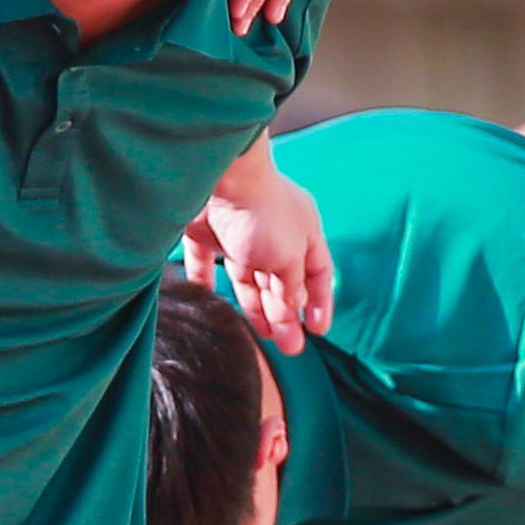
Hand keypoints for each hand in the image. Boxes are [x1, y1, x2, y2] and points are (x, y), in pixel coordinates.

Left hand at [188, 155, 329, 352]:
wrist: (217, 176)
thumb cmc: (262, 212)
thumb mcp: (289, 257)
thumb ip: (293, 286)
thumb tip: (296, 306)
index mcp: (302, 231)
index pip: (318, 272)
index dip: (320, 302)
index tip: (318, 330)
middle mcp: (272, 232)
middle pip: (282, 280)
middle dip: (287, 315)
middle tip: (290, 347)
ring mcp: (238, 232)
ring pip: (247, 276)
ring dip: (255, 307)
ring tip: (261, 337)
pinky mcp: (204, 230)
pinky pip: (204, 264)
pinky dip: (206, 283)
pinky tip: (210, 305)